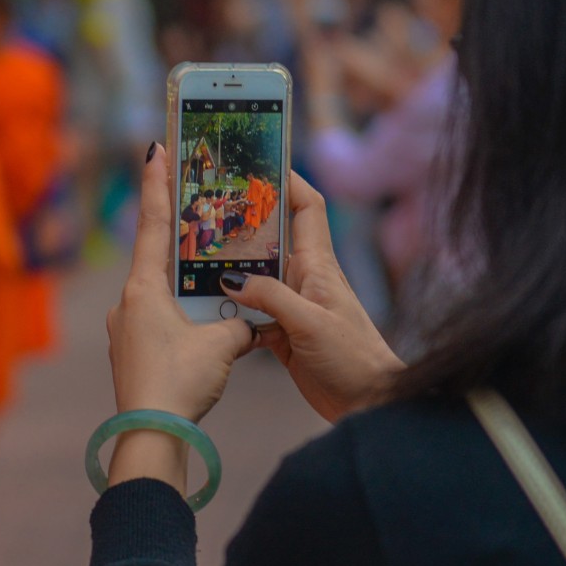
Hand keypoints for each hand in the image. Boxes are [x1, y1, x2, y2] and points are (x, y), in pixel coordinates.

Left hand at [103, 146, 256, 493]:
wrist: (150, 435)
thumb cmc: (179, 382)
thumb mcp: (220, 346)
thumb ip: (239, 324)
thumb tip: (252, 321)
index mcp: (143, 288)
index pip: (151, 224)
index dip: (156, 185)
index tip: (154, 149)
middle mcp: (128, 302)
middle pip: (155, 255)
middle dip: (175, 230)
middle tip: (190, 198)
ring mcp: (127, 328)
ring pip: (158, 289)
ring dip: (181, 277)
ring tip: (206, 264)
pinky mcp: (132, 351)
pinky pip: (158, 317)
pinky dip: (179, 308)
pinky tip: (201, 317)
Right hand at [221, 173, 403, 422]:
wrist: (369, 404)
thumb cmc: (353, 360)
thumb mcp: (310, 324)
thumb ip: (271, 298)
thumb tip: (231, 279)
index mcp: (318, 266)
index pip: (307, 207)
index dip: (287, 180)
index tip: (258, 161)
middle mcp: (305, 279)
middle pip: (273, 236)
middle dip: (246, 216)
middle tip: (209, 201)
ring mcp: (293, 305)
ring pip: (257, 273)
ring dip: (232, 263)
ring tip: (196, 248)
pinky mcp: (283, 333)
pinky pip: (251, 310)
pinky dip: (231, 305)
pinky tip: (206, 303)